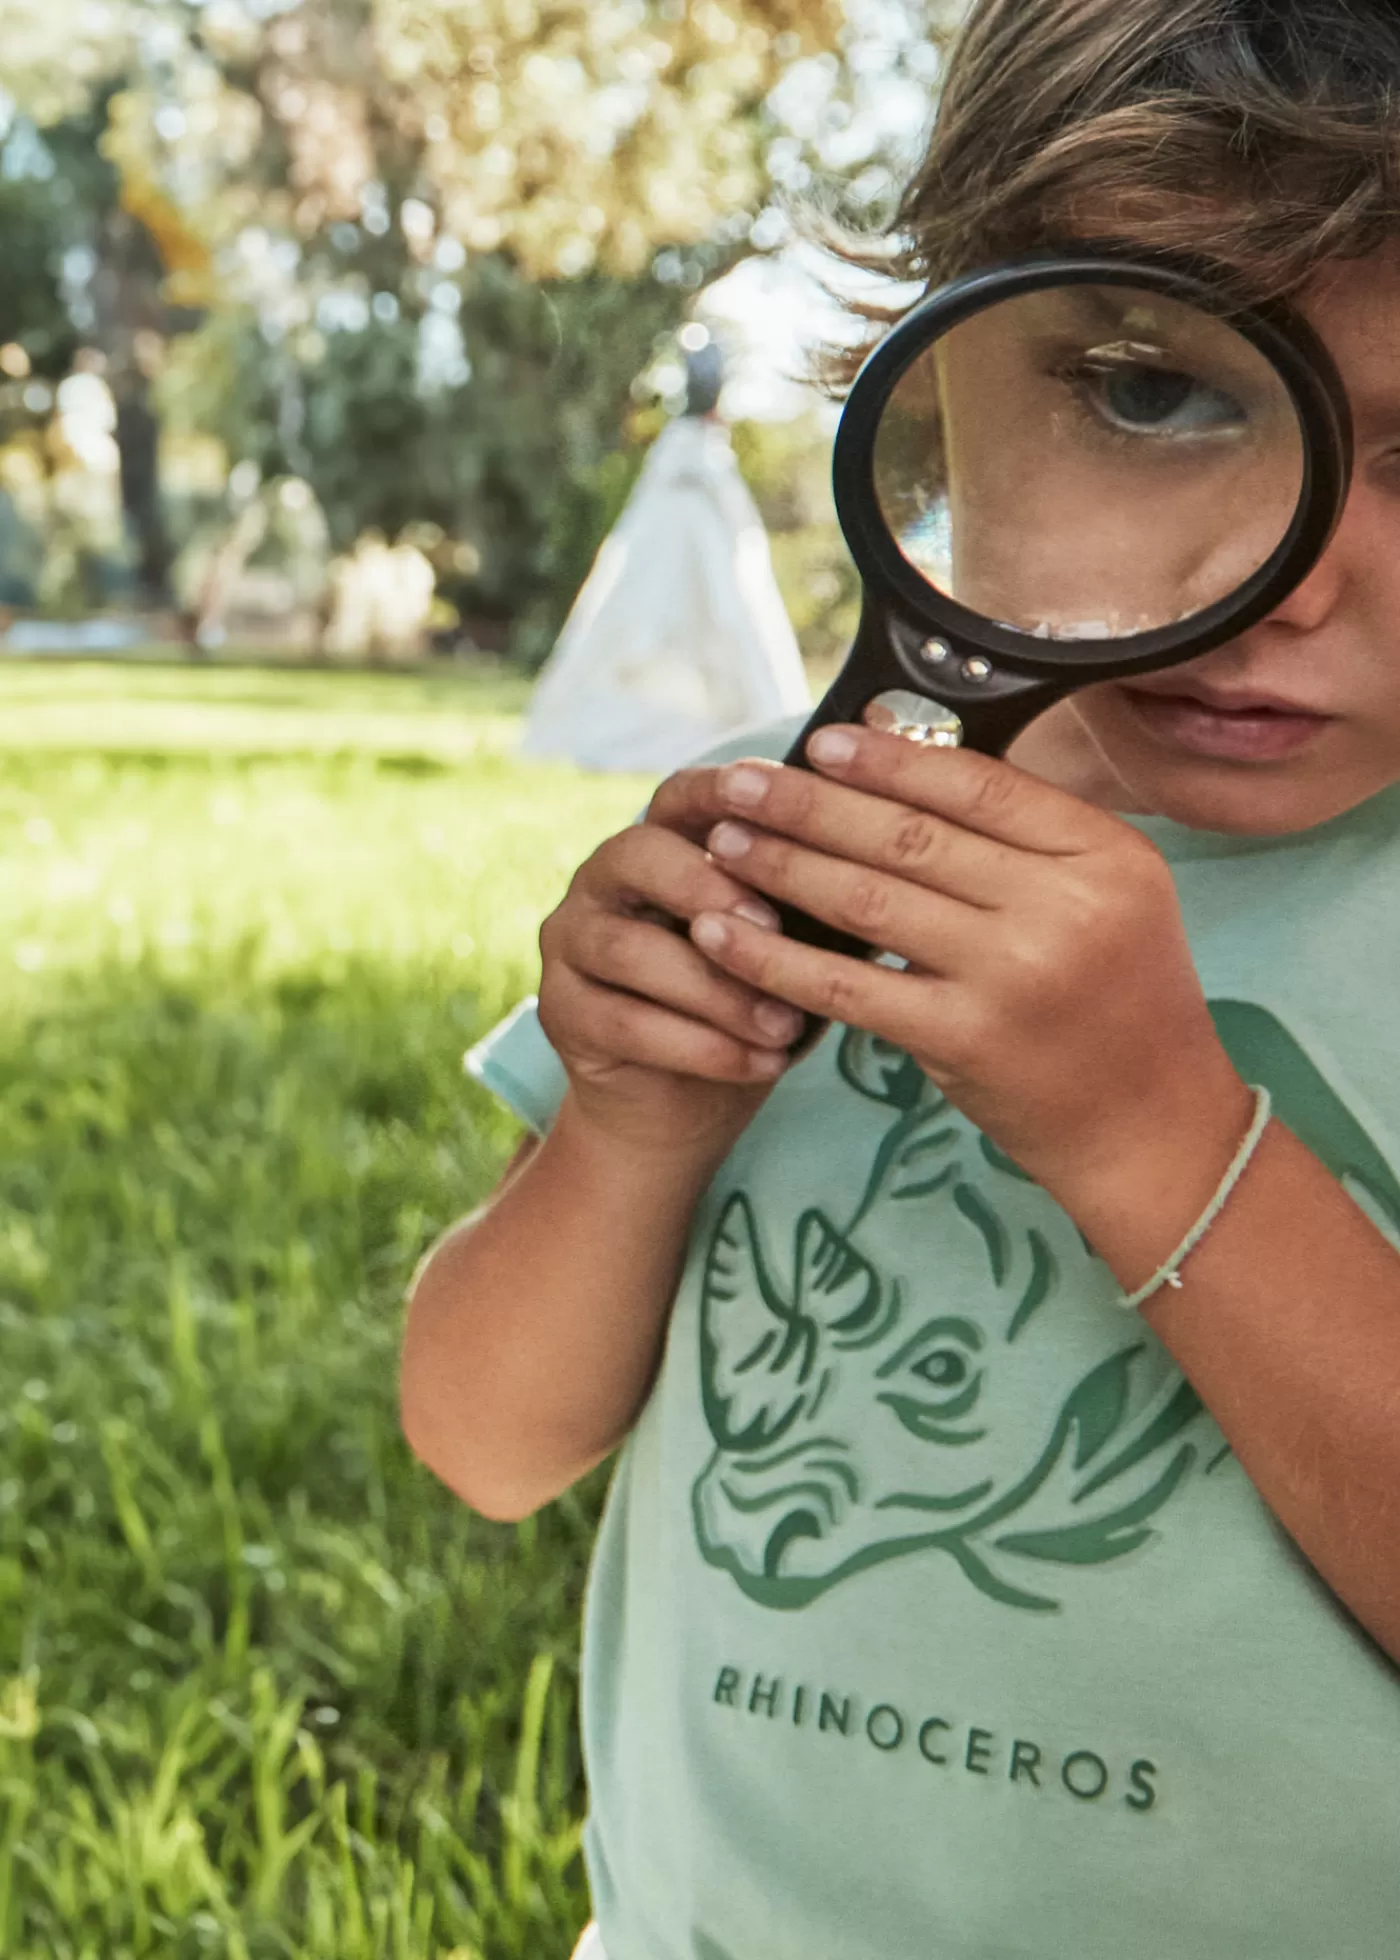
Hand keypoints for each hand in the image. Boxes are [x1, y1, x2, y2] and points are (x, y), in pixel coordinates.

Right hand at [537, 765, 801, 1164]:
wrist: (685, 1107)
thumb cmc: (752, 1004)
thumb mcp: (793, 944)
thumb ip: (817, 896)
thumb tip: (904, 856)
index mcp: (661, 843)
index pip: (679, 795)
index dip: (719, 791)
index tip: (771, 798)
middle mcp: (603, 881)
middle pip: (638, 854)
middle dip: (709, 887)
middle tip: (774, 926)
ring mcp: (571, 943)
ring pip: (632, 949)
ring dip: (716, 989)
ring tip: (785, 1025)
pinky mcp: (561, 1012)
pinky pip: (623, 1021)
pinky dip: (700, 1045)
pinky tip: (758, 1064)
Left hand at [686, 727, 1250, 1219]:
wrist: (1150, 1129)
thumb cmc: (1118, 1004)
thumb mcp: (1110, 899)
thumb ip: (1028, 841)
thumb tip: (909, 765)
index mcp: (1105, 855)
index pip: (978, 784)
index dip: (890, 759)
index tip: (822, 740)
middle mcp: (1064, 907)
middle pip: (909, 836)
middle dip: (810, 804)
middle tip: (739, 783)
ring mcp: (1012, 976)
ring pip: (868, 901)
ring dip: (782, 866)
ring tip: (723, 843)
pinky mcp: (962, 1041)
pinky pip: (847, 987)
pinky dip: (776, 957)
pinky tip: (724, 934)